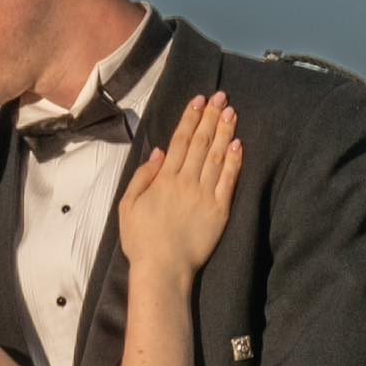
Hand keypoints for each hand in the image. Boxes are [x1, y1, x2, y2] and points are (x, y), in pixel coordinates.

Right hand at [116, 93, 241, 282]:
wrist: (162, 269)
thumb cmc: (141, 240)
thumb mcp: (127, 206)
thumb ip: (142, 177)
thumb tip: (158, 152)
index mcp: (163, 179)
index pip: (180, 140)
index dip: (190, 118)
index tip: (199, 100)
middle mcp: (185, 182)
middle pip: (200, 142)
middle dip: (210, 117)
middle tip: (221, 97)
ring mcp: (204, 195)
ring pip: (216, 156)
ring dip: (224, 131)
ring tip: (231, 112)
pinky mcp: (219, 211)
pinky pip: (229, 180)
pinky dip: (234, 161)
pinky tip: (238, 144)